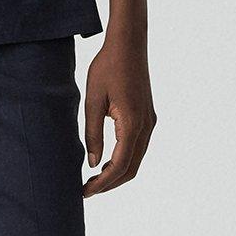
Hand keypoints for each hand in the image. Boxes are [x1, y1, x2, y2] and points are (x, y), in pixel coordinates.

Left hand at [82, 37, 155, 195]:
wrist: (129, 44)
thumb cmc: (107, 68)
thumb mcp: (93, 100)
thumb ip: (93, 134)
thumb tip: (93, 164)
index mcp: (132, 124)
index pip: (119, 165)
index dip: (102, 183)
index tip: (85, 192)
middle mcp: (146, 126)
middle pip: (131, 168)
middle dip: (110, 183)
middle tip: (87, 190)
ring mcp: (149, 122)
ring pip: (136, 159)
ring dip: (117, 173)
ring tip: (94, 178)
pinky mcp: (147, 117)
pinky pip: (138, 147)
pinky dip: (123, 160)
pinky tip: (106, 160)